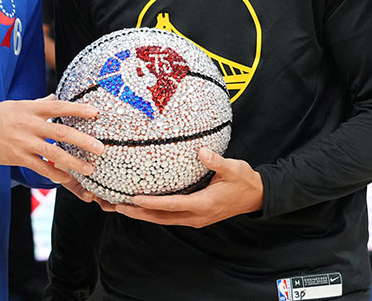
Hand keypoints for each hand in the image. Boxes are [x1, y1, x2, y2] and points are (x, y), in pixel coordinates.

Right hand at [0, 95, 104, 187]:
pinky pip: (40, 167)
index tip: (96, 113)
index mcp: (31, 108)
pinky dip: (54, 174)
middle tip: (101, 148)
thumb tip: (55, 98)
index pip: (59, 106)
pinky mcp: (17, 157)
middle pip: (61, 132)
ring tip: (89, 168)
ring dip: (73, 162)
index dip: (78, 109)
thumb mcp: (17, 104)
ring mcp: (24, 142)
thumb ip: (38, 103)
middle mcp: (30, 124)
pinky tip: (66, 178)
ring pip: (54, 153)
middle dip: (83, 140)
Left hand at [113, 148, 262, 227]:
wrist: (257, 197)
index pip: (172, 205)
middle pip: (160, 218)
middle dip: (137, 213)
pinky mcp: (194, 216)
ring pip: (162, 220)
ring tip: (118, 207)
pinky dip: (152, 213)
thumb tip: (202, 151)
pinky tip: (139, 206)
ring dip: (141, 215)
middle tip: (114, 206)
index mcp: (203, 204)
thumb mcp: (234, 168)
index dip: (152, 203)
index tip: (134, 198)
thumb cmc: (244, 181)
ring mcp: (194, 218)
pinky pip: (168, 216)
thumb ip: (217, 161)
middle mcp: (196, 216)